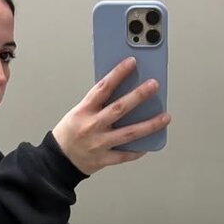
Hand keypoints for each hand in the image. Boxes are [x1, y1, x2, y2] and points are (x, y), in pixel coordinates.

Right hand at [52, 57, 170, 175]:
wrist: (57, 160)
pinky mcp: (104, 159)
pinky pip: (125, 155)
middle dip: (138, 95)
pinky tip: (149, 143)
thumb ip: (98, 104)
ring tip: (165, 117)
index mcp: (84, 110)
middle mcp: (92, 126)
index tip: (132, 62)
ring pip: (129, 133)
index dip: (118, 73)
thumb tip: (124, 91)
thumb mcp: (78, 112)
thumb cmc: (69, 133)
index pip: (103, 87)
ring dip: (149, 125)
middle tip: (153, 85)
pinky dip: (138, 150)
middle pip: (119, 108)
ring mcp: (99, 143)